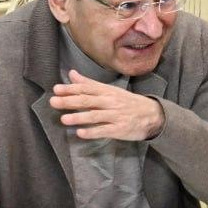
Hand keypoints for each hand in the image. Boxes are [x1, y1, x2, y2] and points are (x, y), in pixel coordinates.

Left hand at [51, 70, 165, 140]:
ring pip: (95, 116)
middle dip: (70, 101)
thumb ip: (89, 84)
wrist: (153, 115)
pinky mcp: (119, 129)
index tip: (56, 89)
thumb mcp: (110, 90)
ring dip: (79, 117)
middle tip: (54, 101)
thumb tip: (72, 74)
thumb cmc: (128, 102)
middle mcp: (111, 102)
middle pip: (89, 100)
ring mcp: (116, 116)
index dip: (71, 88)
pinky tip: (81, 133)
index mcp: (107, 91)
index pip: (87, 88)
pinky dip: (92, 132)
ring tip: (64, 119)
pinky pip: (104, 130)